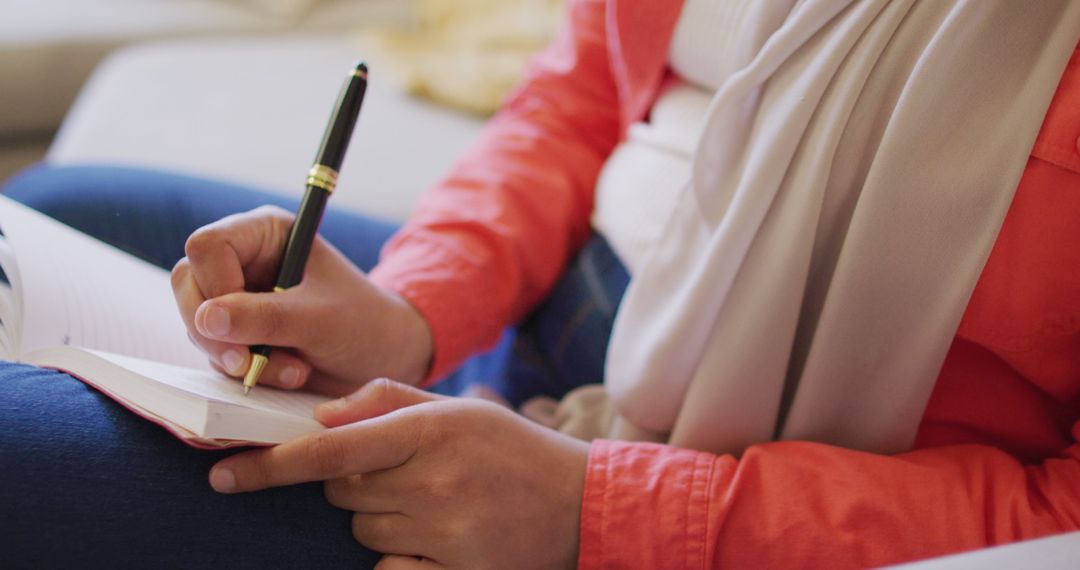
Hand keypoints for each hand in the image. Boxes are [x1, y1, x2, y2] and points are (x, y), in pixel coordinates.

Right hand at [171, 206, 431, 394]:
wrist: (384, 359)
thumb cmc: (363, 324)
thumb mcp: (319, 319)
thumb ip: (264, 317)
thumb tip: (206, 318)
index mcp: (265, 234)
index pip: (207, 247)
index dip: (215, 285)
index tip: (241, 321)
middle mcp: (243, 261)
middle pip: (190, 285)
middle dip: (216, 332)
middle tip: (249, 362)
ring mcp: (236, 299)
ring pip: (198, 325)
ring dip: (238, 358)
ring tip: (293, 369)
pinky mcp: (237, 334)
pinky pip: (215, 354)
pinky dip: (245, 372)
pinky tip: (288, 374)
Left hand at [209, 379, 589, 568]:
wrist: (581, 502)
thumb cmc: (513, 448)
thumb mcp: (458, 408)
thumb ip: (388, 401)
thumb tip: (323, 415)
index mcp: (431, 431)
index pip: (331, 448)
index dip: (271, 464)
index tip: (224, 474)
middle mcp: (434, 483)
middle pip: (341, 492)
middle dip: (351, 482)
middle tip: (400, 473)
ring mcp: (446, 534)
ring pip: (363, 531)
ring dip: (379, 518)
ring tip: (430, 503)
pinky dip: (398, 557)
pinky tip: (434, 539)